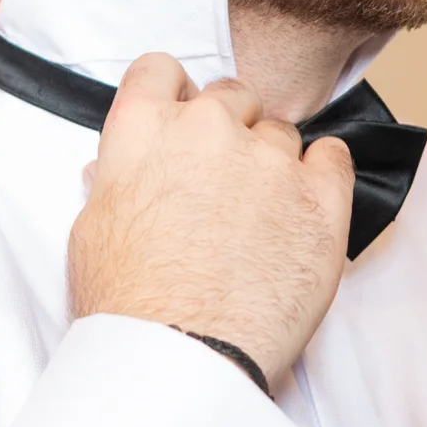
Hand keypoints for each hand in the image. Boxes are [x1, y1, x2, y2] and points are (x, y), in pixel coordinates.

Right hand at [67, 54, 353, 385]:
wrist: (182, 355)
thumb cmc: (129, 304)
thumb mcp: (91, 231)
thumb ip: (116, 182)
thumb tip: (121, 172)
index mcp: (145, 128)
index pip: (161, 71)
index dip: (172, 95)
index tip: (180, 119)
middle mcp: (209, 128)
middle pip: (230, 95)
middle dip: (227, 128)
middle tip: (220, 181)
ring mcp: (271, 159)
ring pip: (280, 132)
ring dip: (271, 162)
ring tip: (258, 218)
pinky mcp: (322, 196)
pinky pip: (334, 156)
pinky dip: (322, 173)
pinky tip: (303, 206)